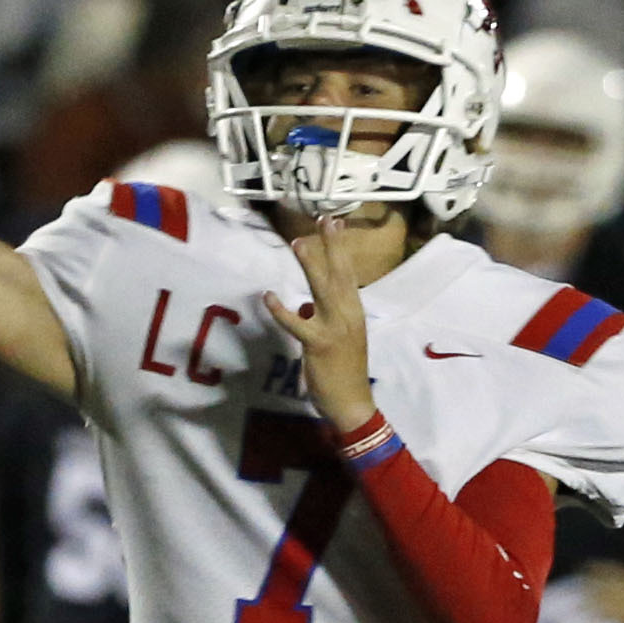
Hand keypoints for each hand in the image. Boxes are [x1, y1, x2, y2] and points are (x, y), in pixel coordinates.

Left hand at [261, 216, 377, 433]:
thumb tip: (304, 307)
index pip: (349, 274)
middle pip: (340, 274)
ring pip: (322, 290)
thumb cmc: (344, 372)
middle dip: (332, 246)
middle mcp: (349, 315)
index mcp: (355, 312)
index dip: (341, 249)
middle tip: (324, 219)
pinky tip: (268, 296)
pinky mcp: (319, 345)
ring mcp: (335, 329)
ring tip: (298, 243)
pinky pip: (296, 324)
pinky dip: (281, 310)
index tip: (335, 224)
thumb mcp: (339, 339)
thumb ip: (323, 319)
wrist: (352, 403)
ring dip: (310, 265)